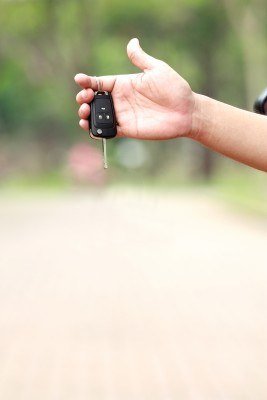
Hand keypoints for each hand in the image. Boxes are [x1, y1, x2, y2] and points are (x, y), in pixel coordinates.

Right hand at [75, 38, 195, 139]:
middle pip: (94, 100)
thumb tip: (132, 42)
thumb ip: (141, 59)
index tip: (80, 80)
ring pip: (97, 116)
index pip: (99, 82)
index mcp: (124, 84)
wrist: (186, 112)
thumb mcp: (157, 69)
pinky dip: (96, 131)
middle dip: (83, 98)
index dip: (87, 81)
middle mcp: (120, 100)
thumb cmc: (175, 89)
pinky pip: (107, 131)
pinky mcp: (127, 130)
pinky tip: (90, 128)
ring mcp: (122, 115)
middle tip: (85, 98)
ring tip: (84, 112)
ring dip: (86, 115)